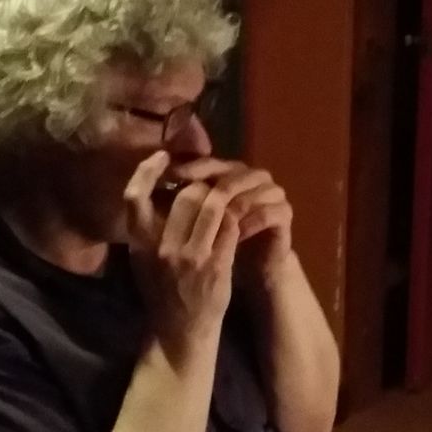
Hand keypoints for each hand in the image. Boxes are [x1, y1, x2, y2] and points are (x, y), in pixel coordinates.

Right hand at [122, 150, 238, 351]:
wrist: (179, 332)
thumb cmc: (162, 292)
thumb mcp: (143, 259)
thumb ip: (147, 227)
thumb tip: (158, 188)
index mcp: (139, 243)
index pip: (135, 196)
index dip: (147, 171)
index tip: (162, 157)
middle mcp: (162, 247)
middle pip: (186, 195)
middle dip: (203, 183)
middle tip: (212, 182)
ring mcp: (191, 257)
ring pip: (213, 205)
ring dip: (225, 195)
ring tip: (229, 194)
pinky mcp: (216, 266)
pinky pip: (231, 226)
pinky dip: (239, 215)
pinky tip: (242, 213)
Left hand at [169, 157, 293, 284]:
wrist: (254, 269)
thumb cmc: (218, 249)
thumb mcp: (194, 226)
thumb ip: (179, 205)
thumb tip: (148, 189)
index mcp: (227, 173)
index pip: (208, 163)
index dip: (190, 168)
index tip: (170, 177)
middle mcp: (250, 176)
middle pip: (230, 171)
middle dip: (210, 185)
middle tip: (191, 200)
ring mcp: (270, 192)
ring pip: (248, 189)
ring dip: (229, 204)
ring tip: (211, 221)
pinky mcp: (283, 213)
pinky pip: (266, 212)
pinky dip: (249, 222)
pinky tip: (235, 234)